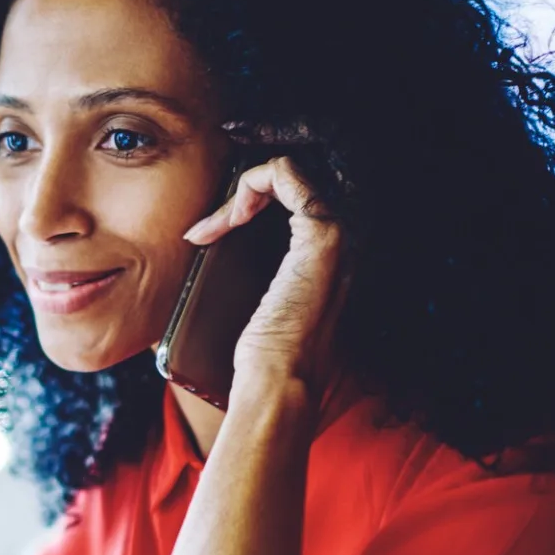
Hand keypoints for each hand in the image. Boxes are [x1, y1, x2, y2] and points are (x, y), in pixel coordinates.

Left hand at [181, 149, 343, 399]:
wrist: (278, 385)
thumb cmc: (264, 355)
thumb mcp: (255, 296)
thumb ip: (253, 264)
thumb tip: (208, 240)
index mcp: (331, 252)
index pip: (300, 192)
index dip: (258, 192)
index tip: (216, 225)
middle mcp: (345, 237)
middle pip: (299, 176)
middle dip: (248, 185)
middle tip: (211, 222)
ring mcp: (339, 233)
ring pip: (289, 169)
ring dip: (241, 189)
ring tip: (214, 226)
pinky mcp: (322, 234)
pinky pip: (283, 173)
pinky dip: (247, 186)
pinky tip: (229, 221)